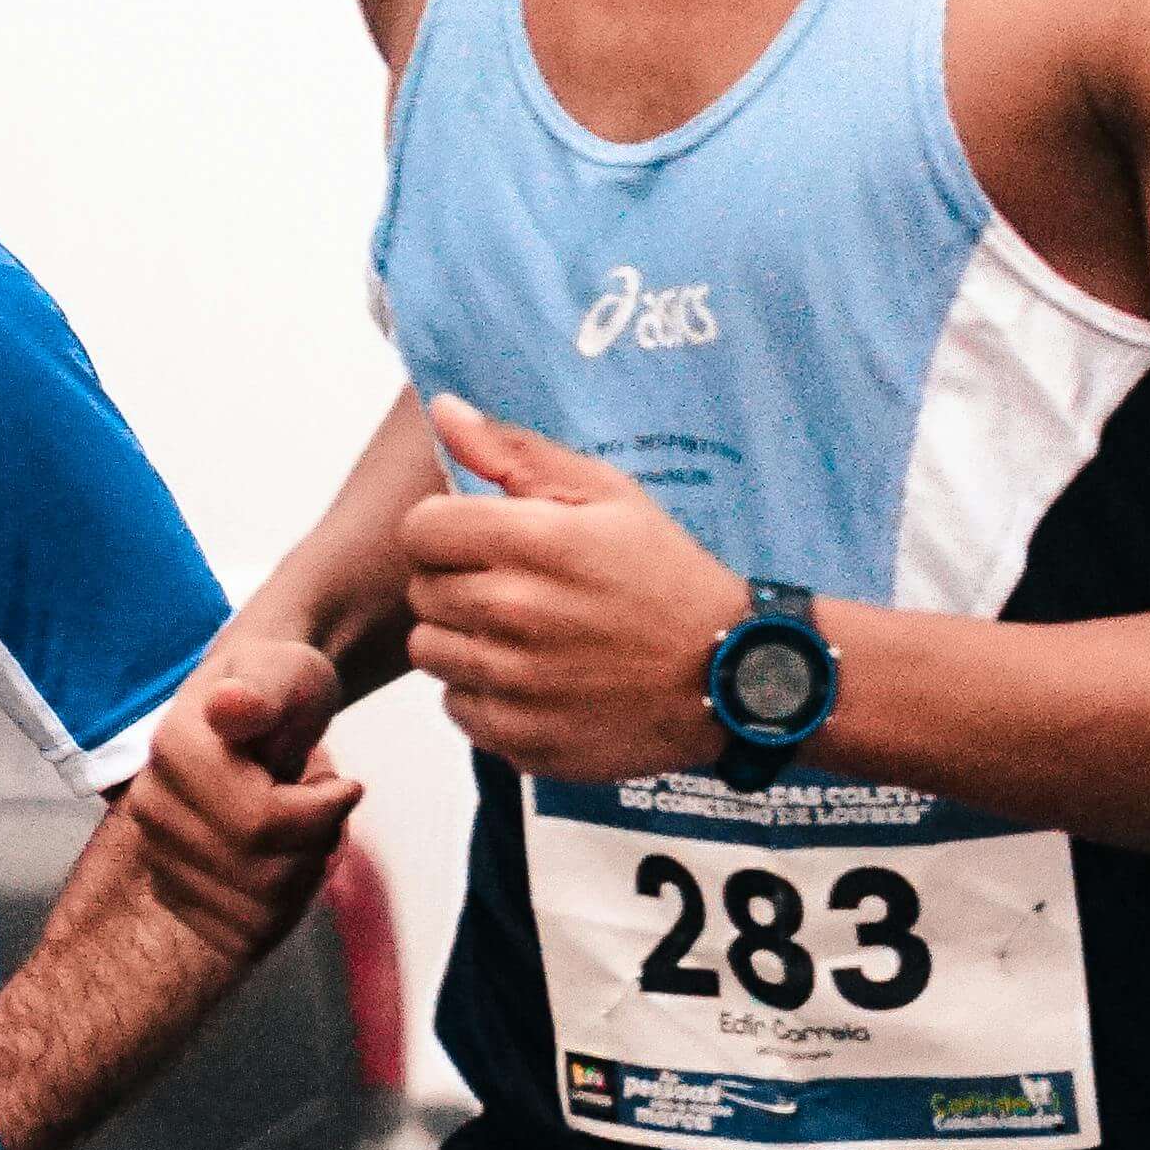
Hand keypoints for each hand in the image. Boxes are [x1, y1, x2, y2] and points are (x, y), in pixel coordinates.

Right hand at [116, 636, 368, 926]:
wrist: (263, 712)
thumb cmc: (282, 689)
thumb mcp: (288, 674)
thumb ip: (263, 692)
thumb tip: (230, 704)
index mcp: (172, 751)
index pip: (264, 822)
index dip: (322, 807)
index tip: (335, 779)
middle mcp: (152, 809)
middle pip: (268, 872)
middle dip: (317, 841)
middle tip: (318, 800)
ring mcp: (158, 857)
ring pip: (264, 907)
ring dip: (305, 870)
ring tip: (300, 824)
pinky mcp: (178, 897)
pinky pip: (251, 932)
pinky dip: (287, 903)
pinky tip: (286, 859)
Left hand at [405, 395, 750, 781]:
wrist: (730, 678)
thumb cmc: (668, 578)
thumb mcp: (611, 495)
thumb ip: (517, 454)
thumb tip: (444, 410)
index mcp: (533, 542)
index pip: (419, 529)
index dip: (446, 530)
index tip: (481, 540)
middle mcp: (513, 613)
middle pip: (421, 591)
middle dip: (458, 582)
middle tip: (518, 589)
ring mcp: (514, 683)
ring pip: (431, 651)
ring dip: (465, 640)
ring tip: (524, 637)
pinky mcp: (519, 739)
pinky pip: (458, 707)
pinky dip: (486, 695)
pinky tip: (536, 680)